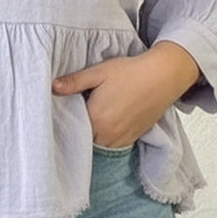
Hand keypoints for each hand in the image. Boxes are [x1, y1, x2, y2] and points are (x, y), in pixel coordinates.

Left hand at [51, 41, 200, 147]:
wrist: (163, 76)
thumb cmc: (130, 72)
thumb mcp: (98, 72)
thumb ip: (74, 82)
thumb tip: (53, 87)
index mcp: (96, 119)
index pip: (72, 129)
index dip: (66, 122)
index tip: (61, 113)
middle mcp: (108, 135)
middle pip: (84, 139)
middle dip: (78, 130)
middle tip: (75, 114)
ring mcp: (122, 139)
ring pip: (98, 144)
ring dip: (92, 135)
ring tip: (91, 117)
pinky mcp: (133, 138)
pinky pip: (112, 145)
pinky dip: (106, 138)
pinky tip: (105, 122)